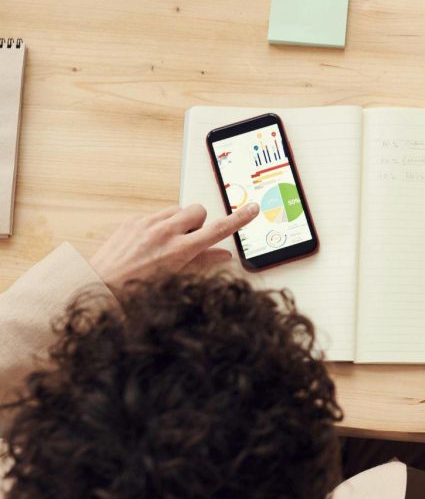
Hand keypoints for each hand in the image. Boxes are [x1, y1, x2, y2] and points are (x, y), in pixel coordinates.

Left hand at [89, 203, 259, 290]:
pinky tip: (151, 243)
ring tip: (169, 243)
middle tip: (191, 241)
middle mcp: (164, 232)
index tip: (252, 209)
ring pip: (179, 210)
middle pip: (198, 211)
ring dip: (180, 222)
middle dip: (199, 222)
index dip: (238, 219)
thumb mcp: (176, 279)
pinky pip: (158, 214)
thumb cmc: (136, 290)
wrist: (99, 285)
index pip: (218, 229)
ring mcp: (147, 223)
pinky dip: (160, 225)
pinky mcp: (134, 220)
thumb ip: (203, 262)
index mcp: (179, 250)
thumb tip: (224, 255)